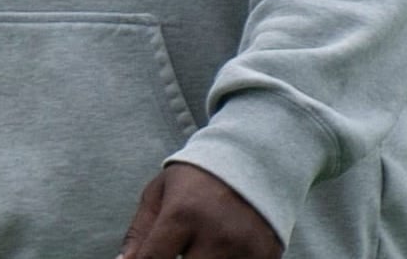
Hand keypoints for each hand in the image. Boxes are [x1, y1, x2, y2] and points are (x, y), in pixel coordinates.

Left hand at [118, 162, 281, 258]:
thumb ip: (140, 231)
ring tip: (198, 245)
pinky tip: (222, 248)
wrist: (254, 158)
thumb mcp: (161, 192)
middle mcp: (215, 235)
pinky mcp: (266, 257)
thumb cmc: (198, 177)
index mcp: (182, 214)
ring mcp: (244, 249)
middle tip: (178, 248)